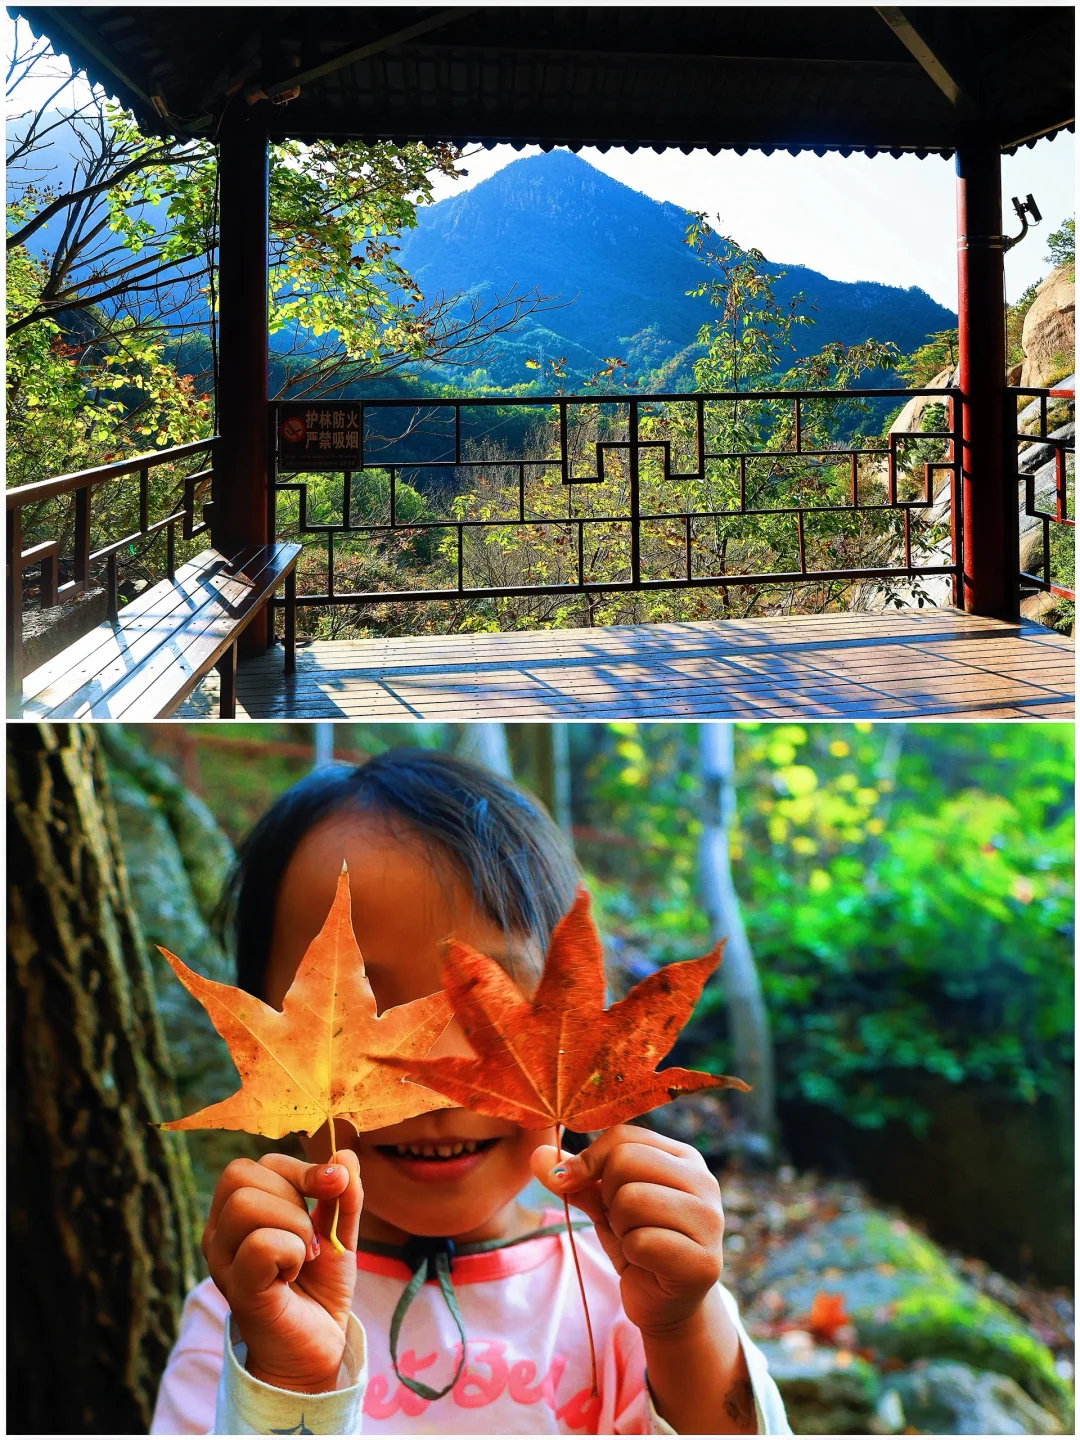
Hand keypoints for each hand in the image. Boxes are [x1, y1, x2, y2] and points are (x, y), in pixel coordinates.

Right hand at [203, 1151, 362, 1392]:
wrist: (319, 1346)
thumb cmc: (319, 1287)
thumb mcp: (337, 1231)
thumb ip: (343, 1194)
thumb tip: (344, 1155)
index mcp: (237, 1212)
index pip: (254, 1164)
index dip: (298, 1168)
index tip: (332, 1187)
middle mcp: (219, 1233)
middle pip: (239, 1175)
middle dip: (292, 1195)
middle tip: (309, 1235)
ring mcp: (222, 1262)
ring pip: (245, 1205)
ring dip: (293, 1224)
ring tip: (303, 1255)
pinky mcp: (236, 1289)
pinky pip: (260, 1245)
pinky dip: (290, 1251)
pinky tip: (292, 1274)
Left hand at [531, 1124, 724, 1338]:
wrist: (665, 1303)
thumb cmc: (639, 1242)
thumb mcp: (604, 1203)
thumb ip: (576, 1177)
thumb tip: (535, 1154)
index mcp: (684, 1157)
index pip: (624, 1136)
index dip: (590, 1161)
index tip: (579, 1185)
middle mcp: (705, 1181)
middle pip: (625, 1162)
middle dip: (608, 1197)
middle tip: (623, 1222)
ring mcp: (710, 1221)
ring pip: (631, 1200)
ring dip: (620, 1227)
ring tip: (636, 1240)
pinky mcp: (703, 1262)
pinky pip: (641, 1242)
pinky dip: (631, 1255)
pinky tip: (647, 1264)